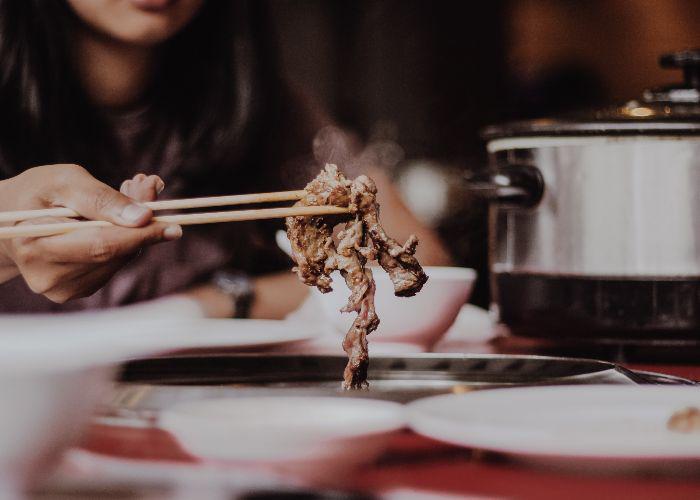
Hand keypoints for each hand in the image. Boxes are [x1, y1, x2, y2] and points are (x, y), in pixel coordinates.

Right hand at [0, 165, 180, 302]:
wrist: (9, 220)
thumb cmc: (36, 194)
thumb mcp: (64, 182)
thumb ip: (102, 198)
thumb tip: (143, 217)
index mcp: (35, 247)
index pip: (101, 246)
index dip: (140, 235)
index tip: (173, 224)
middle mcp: (48, 276)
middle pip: (114, 254)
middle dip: (142, 223)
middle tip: (150, 187)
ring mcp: (63, 288)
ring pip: (119, 260)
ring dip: (135, 230)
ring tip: (129, 193)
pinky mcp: (78, 290)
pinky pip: (115, 264)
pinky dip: (125, 241)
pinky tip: (117, 219)